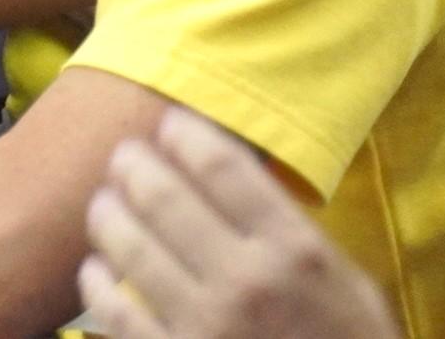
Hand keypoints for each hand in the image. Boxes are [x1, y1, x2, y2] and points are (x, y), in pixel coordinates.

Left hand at [80, 108, 397, 338]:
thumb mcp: (348, 287)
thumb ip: (292, 232)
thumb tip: (231, 174)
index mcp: (296, 253)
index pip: (219, 164)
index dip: (182, 133)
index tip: (168, 126)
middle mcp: (247, 282)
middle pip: (159, 192)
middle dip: (131, 164)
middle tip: (124, 158)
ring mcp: (204, 325)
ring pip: (123, 240)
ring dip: (106, 213)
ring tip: (106, 205)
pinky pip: (110, 307)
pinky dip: (96, 279)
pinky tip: (100, 268)